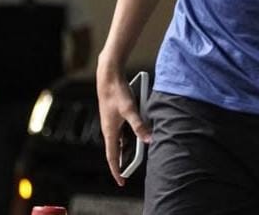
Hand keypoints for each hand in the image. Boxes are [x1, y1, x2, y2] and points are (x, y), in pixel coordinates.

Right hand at [96, 64, 151, 186]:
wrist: (108, 76)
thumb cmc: (117, 92)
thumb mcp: (130, 109)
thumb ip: (139, 125)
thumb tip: (149, 139)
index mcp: (110, 132)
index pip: (112, 157)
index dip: (117, 171)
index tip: (121, 182)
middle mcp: (108, 129)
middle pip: (115, 151)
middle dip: (121, 163)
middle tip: (127, 173)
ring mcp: (110, 123)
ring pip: (118, 141)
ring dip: (125, 150)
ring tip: (132, 158)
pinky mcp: (114, 116)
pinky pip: (120, 132)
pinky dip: (127, 138)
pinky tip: (135, 135)